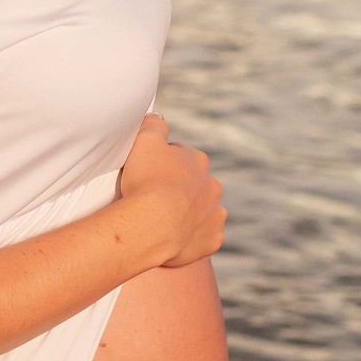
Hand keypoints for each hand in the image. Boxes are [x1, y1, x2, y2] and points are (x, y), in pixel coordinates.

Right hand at [117, 113, 226, 268]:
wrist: (151, 225)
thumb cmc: (146, 181)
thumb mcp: (145, 139)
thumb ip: (154, 124)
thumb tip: (158, 119)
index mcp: (198, 161)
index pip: (181, 156)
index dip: (162, 163)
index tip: (147, 173)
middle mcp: (213, 187)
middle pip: (194, 184)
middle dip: (179, 188)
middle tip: (154, 196)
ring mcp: (215, 215)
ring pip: (201, 211)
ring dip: (188, 212)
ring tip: (163, 219)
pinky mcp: (212, 241)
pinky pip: (202, 237)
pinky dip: (190, 236)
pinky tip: (173, 237)